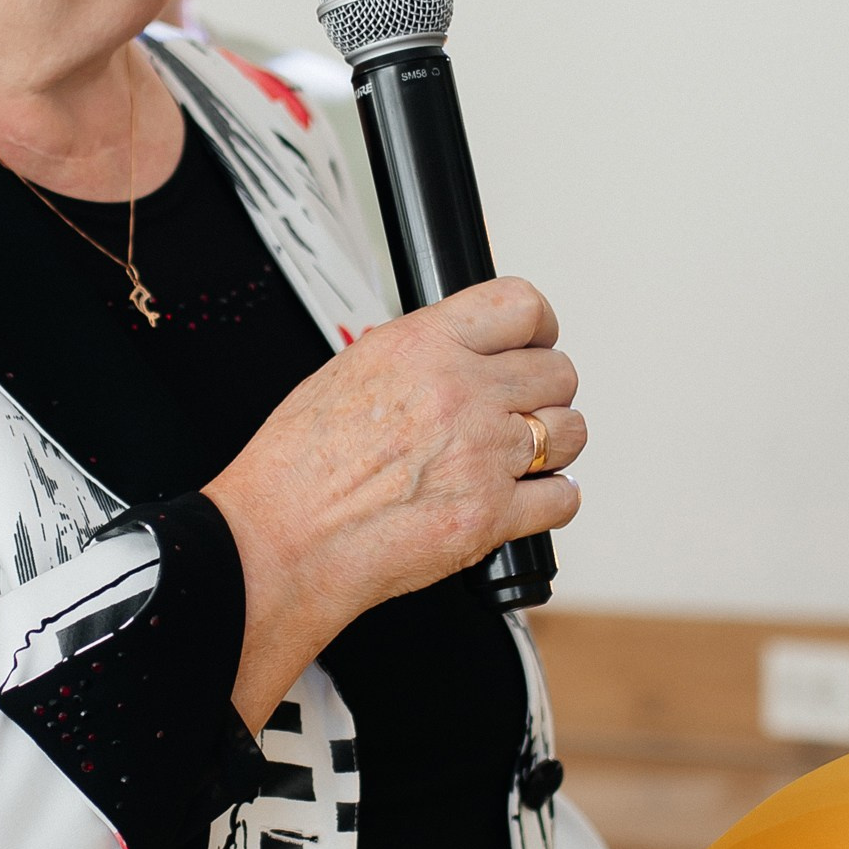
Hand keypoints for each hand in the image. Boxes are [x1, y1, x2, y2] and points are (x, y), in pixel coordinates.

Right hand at [203, 279, 583, 729]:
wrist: (278, 542)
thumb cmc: (294, 471)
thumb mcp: (346, 373)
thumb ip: (415, 359)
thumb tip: (452, 358)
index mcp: (421, 346)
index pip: (521, 307)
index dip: (539, 326)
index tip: (537, 341)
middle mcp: (460, 393)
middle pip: (557, 372)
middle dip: (544, 393)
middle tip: (522, 410)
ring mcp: (482, 454)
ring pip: (570, 433)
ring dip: (554, 445)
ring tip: (521, 458)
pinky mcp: (490, 515)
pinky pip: (562, 498)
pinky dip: (550, 501)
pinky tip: (524, 501)